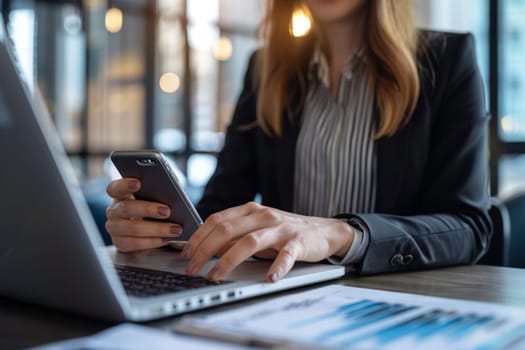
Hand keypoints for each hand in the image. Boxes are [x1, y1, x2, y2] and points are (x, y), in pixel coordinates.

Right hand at [105, 178, 182, 251]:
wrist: (146, 230)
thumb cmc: (153, 207)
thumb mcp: (154, 198)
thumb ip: (158, 193)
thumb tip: (173, 195)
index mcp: (120, 194)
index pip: (115, 187)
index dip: (125, 185)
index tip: (138, 183)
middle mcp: (114, 210)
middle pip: (127, 208)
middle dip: (148, 209)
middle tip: (167, 211)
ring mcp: (114, 228)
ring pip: (133, 228)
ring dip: (157, 229)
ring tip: (175, 229)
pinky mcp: (120, 243)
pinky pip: (135, 243)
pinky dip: (153, 241)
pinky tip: (167, 239)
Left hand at [182, 202, 354, 281]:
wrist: (323, 231)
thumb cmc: (285, 232)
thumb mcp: (257, 229)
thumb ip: (234, 236)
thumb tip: (206, 249)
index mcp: (250, 210)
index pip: (217, 219)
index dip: (198, 237)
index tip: (185, 253)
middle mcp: (263, 215)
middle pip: (227, 229)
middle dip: (204, 250)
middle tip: (191, 268)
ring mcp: (281, 228)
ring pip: (250, 241)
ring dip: (228, 260)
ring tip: (215, 276)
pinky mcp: (298, 242)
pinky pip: (286, 255)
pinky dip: (276, 267)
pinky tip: (268, 279)